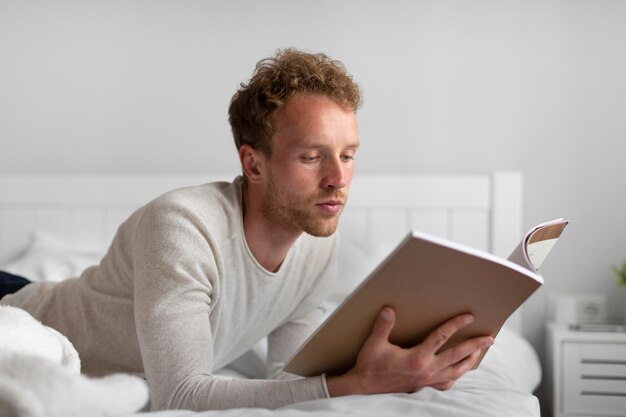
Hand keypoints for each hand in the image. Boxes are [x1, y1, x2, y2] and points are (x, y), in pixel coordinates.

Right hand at [326, 306, 493, 395]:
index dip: (456, 325)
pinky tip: (459, 371)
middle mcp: (426, 370)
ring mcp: (427, 380)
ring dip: (470, 361)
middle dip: (475, 345)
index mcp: (417, 358)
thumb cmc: (370, 365)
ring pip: (456, 371)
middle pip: (457, 355)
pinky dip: (456, 376)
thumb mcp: (373, 344)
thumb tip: (389, 309)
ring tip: (480, 352)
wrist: (365, 388)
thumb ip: (382, 326)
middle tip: (489, 338)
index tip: (469, 317)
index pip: (441, 338)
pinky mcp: (424, 386)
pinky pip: (446, 382)